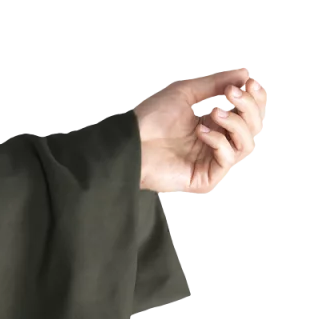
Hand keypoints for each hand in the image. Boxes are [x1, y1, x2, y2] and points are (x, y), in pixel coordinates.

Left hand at [134, 68, 267, 193]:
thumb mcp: (186, 92)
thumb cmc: (151, 119)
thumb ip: (216, 83)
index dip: (256, 98)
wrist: (131, 141)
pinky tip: (200, 132)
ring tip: (214, 112)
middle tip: (232, 94)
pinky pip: (228, 159)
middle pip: (253, 128)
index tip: (251, 81)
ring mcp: (211, 163)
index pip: (249, 114)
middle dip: (248, 107)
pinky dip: (219, 141)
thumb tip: (245, 72)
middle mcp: (216, 145)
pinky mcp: (206, 178)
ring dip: (235, 122)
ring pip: (246, 144)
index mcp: (214, 125)